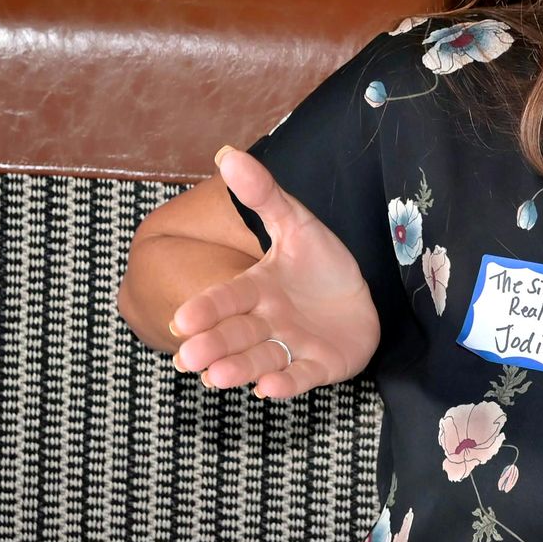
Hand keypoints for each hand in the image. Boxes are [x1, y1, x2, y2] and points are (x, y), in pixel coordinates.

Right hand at [171, 146, 379, 398]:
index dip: (206, 308)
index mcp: (256, 288)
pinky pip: (300, 376)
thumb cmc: (320, 264)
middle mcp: (267, 321)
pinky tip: (268, 388)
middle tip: (188, 359)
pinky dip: (286, 384)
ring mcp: (292, 345)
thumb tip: (227, 153)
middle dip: (214, 345)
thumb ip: (263, 195)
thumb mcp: (297, 224)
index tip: (182, 320)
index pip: (227, 297)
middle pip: (236, 333)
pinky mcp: (320, 366)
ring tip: (216, 378)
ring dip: (239, 368)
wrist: (360, 298)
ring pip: (260, 358)